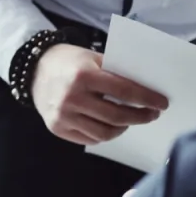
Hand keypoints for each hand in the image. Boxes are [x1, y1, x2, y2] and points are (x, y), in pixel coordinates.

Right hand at [31, 45, 167, 144]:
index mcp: (83, 75)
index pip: (123, 91)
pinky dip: (105, 134)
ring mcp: (63, 115)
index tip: (161, 103)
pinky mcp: (57, 128)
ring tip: (129, 120)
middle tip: (151, 114)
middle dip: (140, 117)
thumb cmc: (68, 61)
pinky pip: (90, 138)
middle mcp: (72, 97)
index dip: (146, 99)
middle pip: (117, 116)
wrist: (34, 69)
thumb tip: (146, 88)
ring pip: (105, 133)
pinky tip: (109, 125)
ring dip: (124, 128)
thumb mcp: (91, 58)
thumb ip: (115, 71)